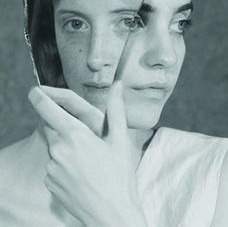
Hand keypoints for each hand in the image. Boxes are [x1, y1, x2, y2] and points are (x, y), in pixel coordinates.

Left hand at [28, 82, 146, 226]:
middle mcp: (58, 149)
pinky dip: (63, 164)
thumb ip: (116, 109)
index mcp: (75, 135)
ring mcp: (52, 168)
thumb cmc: (118, 176)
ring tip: (88, 161)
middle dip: (65, 127)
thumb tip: (118, 85)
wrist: (111, 215)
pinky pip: (54, 165)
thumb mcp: (120, 140)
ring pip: (55, 147)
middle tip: (86, 140)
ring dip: (66, 147)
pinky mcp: (50, 182)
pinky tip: (81, 174)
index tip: (35, 90)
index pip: (47, 108)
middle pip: (53, 128)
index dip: (38, 96)